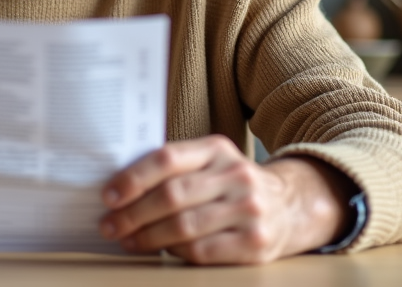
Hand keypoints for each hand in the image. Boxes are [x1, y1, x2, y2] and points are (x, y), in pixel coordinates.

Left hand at [98, 136, 352, 264]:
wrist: (292, 206)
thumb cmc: (233, 186)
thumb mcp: (212, 162)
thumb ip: (175, 168)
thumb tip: (119, 190)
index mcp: (217, 149)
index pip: (167, 158)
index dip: (133, 178)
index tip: (108, 195)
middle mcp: (235, 175)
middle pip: (172, 195)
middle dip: (133, 214)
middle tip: (110, 226)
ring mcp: (249, 210)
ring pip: (184, 226)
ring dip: (148, 237)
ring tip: (128, 241)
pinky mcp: (255, 243)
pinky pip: (202, 251)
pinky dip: (175, 253)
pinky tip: (161, 251)